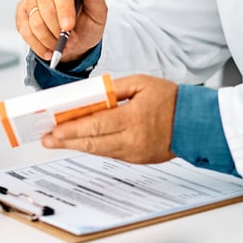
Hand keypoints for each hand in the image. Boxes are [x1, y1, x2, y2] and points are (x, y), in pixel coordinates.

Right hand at [15, 0, 107, 65]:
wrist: (74, 38)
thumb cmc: (87, 22)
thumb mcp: (97, 12)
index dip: (64, 10)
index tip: (68, 27)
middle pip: (46, 9)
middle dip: (57, 30)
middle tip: (69, 42)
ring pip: (35, 22)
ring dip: (49, 40)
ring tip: (60, 45)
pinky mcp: (22, 11)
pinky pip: (25, 31)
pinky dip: (38, 45)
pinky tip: (48, 50)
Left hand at [41, 75, 176, 164]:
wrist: (195, 122)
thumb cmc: (171, 99)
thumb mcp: (141, 83)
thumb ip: (115, 88)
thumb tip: (91, 92)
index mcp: (132, 118)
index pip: (94, 125)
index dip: (70, 129)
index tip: (53, 130)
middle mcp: (131, 139)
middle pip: (91, 143)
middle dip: (66, 142)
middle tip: (47, 140)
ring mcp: (134, 153)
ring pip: (99, 151)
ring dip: (77, 146)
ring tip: (59, 141)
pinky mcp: (137, 159)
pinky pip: (110, 154)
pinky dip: (94, 148)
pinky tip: (82, 143)